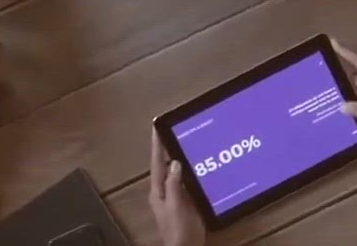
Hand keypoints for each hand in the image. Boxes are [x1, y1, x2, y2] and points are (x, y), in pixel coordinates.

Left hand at [148, 131, 208, 245]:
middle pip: (166, 165)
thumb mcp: (176, 206)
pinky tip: (199, 165)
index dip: (158, 145)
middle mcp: (165, 191)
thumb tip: (175, 162)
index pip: (158, 163)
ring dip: (181, 157)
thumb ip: (174, 184)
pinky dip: (191, 171)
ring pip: (177, 172)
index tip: (157, 127)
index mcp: (159, 191)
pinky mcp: (186, 201)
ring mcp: (175, 196)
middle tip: (174, 129)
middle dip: (169, 147)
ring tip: (186, 141)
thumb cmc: (179, 229)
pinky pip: (187, 181)